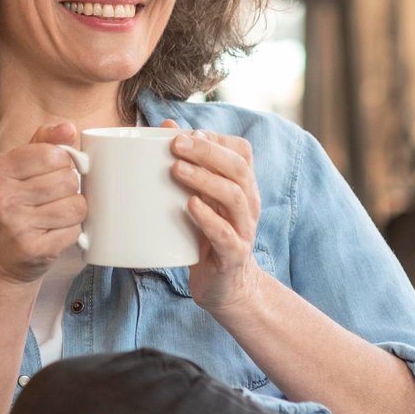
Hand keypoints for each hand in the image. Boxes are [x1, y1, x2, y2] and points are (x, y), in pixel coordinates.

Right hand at [0, 122, 87, 287]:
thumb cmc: (11, 210)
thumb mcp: (16, 172)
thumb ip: (42, 144)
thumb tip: (69, 128)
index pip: (53, 153)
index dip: (62, 164)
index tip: (52, 175)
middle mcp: (0, 195)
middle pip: (68, 179)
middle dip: (69, 190)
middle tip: (51, 201)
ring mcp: (15, 224)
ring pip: (76, 205)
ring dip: (73, 212)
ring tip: (54, 218)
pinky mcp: (32, 248)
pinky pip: (74, 231)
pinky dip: (71, 233)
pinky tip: (52, 234)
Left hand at [164, 121, 267, 317]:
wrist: (225, 287)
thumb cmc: (207, 236)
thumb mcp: (200, 198)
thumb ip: (188, 165)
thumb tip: (166, 127)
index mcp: (243, 186)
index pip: (241, 152)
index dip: (216, 139)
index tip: (188, 134)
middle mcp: (248, 204)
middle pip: (238, 168)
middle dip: (207, 152)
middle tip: (175, 144)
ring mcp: (243, 229)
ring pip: (234, 196)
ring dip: (205, 179)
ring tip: (177, 169)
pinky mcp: (233, 255)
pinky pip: (226, 234)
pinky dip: (208, 218)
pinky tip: (190, 206)